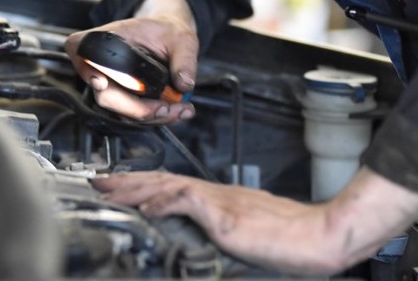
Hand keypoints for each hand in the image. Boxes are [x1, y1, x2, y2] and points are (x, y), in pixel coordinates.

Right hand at [65, 0, 198, 123]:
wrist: (169, 37)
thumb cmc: (167, 32)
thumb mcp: (181, 38)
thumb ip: (184, 59)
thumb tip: (184, 84)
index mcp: (107, 38)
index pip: (81, 51)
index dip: (86, 69)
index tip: (101, 83)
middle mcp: (102, 64)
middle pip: (106, 96)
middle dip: (137, 109)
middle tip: (166, 107)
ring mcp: (111, 84)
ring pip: (121, 111)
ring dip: (152, 117)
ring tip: (182, 110)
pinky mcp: (123, 98)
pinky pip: (133, 115)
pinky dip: (156, 117)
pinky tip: (178, 111)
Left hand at [92, 167, 417, 274]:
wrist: (317, 235)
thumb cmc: (290, 237)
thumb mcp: (247, 231)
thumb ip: (221, 226)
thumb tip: (200, 231)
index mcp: (221, 198)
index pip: (174, 185)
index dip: (144, 184)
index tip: (120, 185)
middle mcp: (217, 194)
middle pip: (164, 180)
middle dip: (129, 180)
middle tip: (100, 179)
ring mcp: (221, 202)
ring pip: (170, 185)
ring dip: (138, 187)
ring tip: (111, 189)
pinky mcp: (227, 214)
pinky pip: (190, 200)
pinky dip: (166, 200)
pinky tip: (148, 206)